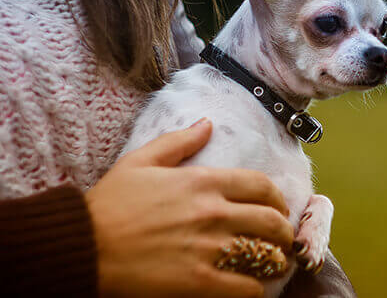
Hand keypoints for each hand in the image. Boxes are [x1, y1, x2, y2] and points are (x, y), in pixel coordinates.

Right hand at [86, 118, 292, 296]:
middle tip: (282, 240)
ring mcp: (209, 248)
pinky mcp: (199, 281)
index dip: (278, 199)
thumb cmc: (109, 204)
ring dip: (276, 261)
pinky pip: (246, 287)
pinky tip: (252, 287)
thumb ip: (179, 142)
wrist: (82, 247)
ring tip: (275, 265)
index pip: (262, 186)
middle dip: (285, 231)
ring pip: (266, 254)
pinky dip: (255, 288)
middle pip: (273, 221)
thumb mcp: (140, 161)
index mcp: (204, 182)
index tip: (278, 208)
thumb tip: (207, 124)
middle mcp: (214, 212)